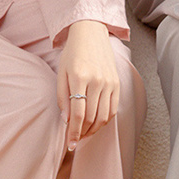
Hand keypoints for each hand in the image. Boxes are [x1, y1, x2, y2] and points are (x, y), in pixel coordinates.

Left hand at [57, 20, 119, 151]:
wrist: (91, 33)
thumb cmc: (72, 53)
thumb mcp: (61, 73)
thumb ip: (62, 97)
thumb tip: (66, 122)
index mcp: (80, 78)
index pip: (77, 114)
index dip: (73, 133)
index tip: (70, 145)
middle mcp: (97, 81)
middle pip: (90, 118)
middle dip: (82, 134)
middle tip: (75, 141)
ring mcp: (109, 83)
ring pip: (103, 117)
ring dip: (93, 130)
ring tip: (84, 134)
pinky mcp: (117, 85)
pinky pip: (112, 110)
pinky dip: (104, 121)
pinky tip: (95, 125)